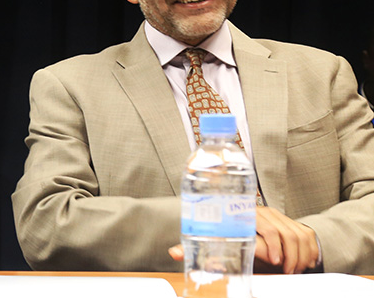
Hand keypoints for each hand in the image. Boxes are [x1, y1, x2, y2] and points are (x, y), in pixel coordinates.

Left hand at [168, 208, 318, 273]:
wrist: (254, 227)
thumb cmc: (235, 239)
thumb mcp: (220, 245)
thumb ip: (200, 250)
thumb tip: (174, 252)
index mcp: (246, 215)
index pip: (265, 225)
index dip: (272, 243)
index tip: (274, 261)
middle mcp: (265, 213)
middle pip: (285, 232)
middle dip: (288, 255)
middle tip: (285, 270)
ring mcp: (281, 217)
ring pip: (298, 235)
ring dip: (298, 256)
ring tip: (292, 270)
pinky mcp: (294, 223)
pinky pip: (307, 236)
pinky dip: (308, 252)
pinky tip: (303, 264)